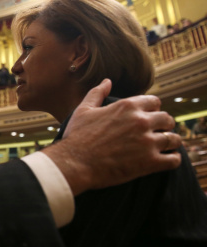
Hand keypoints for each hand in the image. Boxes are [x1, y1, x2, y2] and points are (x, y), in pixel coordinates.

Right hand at [43, 79, 180, 194]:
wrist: (74, 163)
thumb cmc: (77, 136)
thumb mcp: (84, 110)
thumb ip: (97, 93)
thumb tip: (107, 81)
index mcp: (127, 106)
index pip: (155, 103)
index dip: (152, 110)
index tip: (148, 119)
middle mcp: (141, 121)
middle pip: (167, 119)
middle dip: (164, 126)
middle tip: (157, 134)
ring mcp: (147, 142)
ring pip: (174, 139)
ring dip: (170, 143)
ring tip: (163, 148)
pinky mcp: (149, 162)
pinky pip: (173, 160)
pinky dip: (172, 160)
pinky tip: (165, 161)